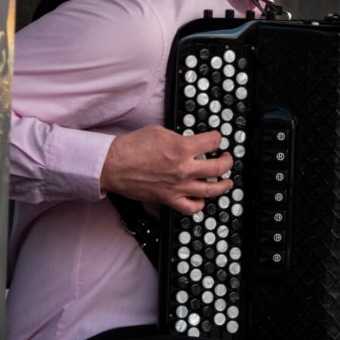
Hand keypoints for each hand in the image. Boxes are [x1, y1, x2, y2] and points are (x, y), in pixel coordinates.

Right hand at [101, 124, 233, 215]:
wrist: (112, 165)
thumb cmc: (131, 147)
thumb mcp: (159, 131)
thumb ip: (179, 137)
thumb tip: (191, 142)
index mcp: (182, 148)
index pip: (213, 142)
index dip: (217, 138)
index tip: (216, 139)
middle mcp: (184, 169)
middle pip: (219, 168)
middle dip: (228, 161)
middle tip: (227, 158)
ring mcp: (178, 187)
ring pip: (211, 190)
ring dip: (223, 185)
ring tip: (227, 182)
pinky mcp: (169, 199)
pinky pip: (191, 207)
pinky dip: (200, 204)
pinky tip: (202, 198)